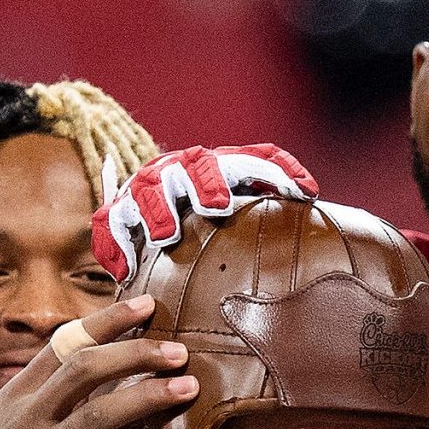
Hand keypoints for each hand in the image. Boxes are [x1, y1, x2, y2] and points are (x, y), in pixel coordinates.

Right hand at [0, 295, 198, 428]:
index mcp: (15, 397)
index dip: (107, 321)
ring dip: (147, 398)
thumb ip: (39, 395)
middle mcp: (26, 421)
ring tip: (187, 389)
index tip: (146, 305)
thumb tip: (84, 362)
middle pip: (85, 370)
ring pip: (98, 417)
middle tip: (178, 352)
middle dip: (136, 354)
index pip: (64, 345)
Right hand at [92, 144, 318, 281]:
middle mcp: (182, 170)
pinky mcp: (118, 212)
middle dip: (207, 183)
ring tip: (166, 236)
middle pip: (196, 166)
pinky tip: (126, 269)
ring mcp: (147, 188)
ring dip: (159, 210)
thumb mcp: (240, 214)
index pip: (255, 159)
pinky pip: (111, 224)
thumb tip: (317, 223)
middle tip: (218, 206)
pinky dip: (116, 244)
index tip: (304, 190)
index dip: (279, 169)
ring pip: (150, 190)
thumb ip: (270, 219)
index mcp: (220, 167)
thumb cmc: (207, 224)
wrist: (148, 214)